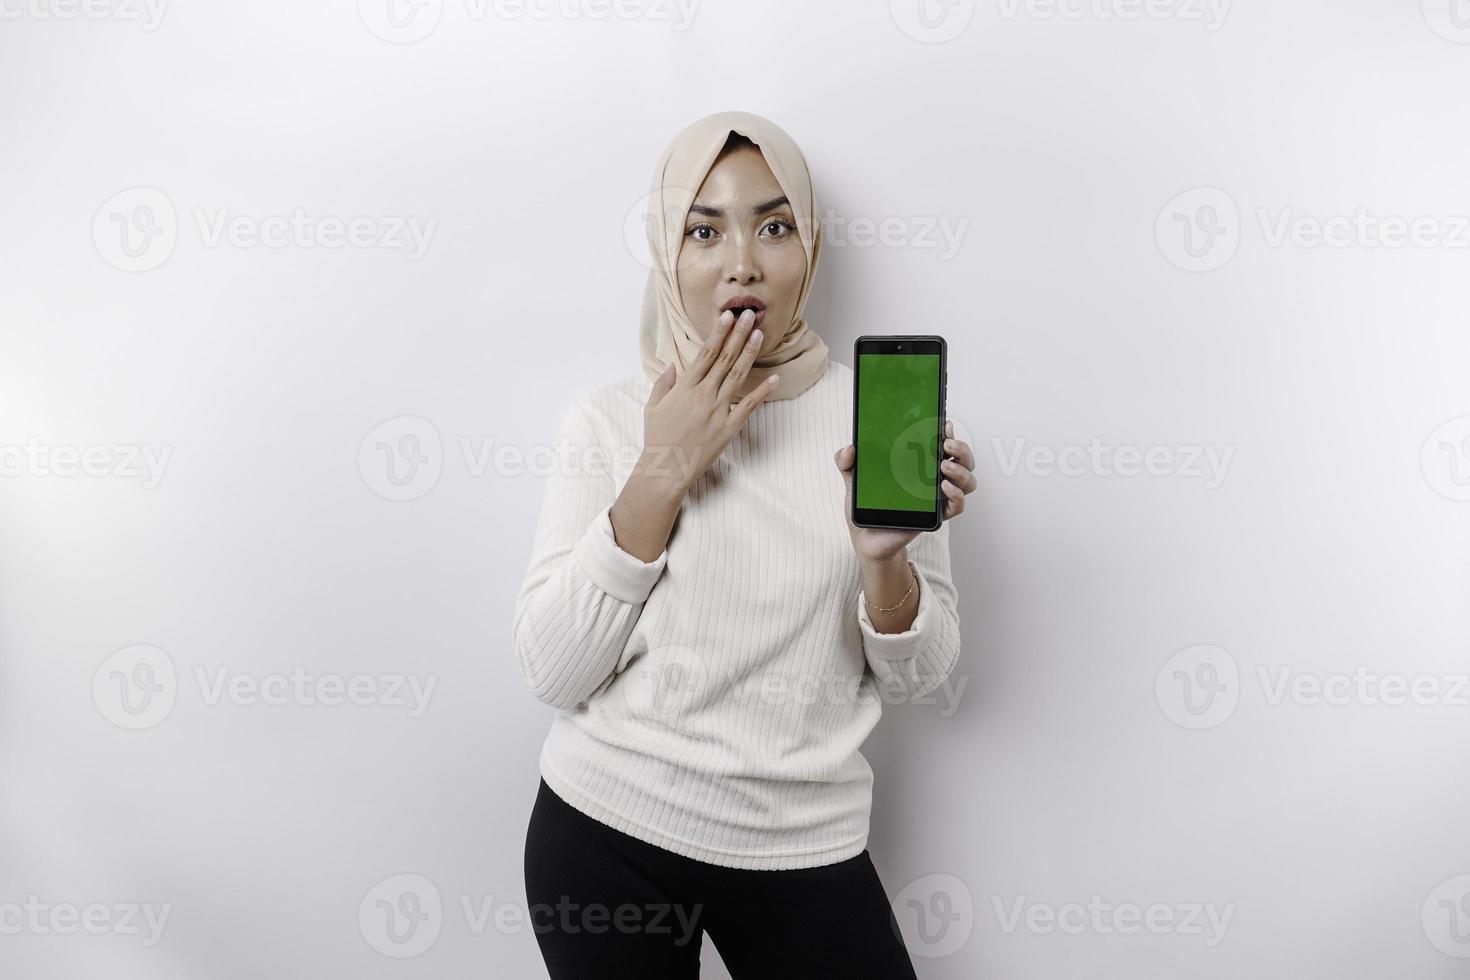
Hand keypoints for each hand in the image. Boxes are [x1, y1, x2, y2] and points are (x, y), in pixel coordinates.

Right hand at [638, 308, 776, 494]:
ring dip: (749, 353)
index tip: (728, 316)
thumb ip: (663, 384)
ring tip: (760, 334)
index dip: (718, 333)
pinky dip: (762, 392)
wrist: (666, 467)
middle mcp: (703, 394)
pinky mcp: (729, 427)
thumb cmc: (658, 438)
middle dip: (739, 334)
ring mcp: (717, 410)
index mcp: (685, 387)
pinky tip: (774, 378)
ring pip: (737, 376)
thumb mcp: (653, 407)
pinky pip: (748, 406)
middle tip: (751, 315)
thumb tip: (672, 365)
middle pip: (725, 358)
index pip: (705, 353)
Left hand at [833, 419, 975, 561]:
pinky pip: (957, 506)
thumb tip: (849, 449)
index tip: (944, 423)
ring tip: (944, 465)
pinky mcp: (936, 517)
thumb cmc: (866, 508)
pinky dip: (956, 494)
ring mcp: (937, 498)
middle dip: (962, 448)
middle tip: (947, 444)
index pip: (942, 443)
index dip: (949, 432)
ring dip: (961, 470)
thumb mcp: (853, 480)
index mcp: (918, 464)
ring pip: (967, 481)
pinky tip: (944, 487)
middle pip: (963, 459)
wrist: (865, 539)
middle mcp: (933, 479)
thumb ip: (847, 462)